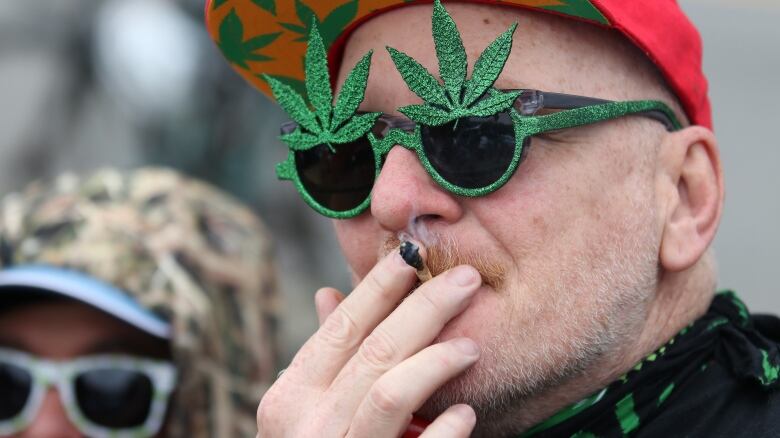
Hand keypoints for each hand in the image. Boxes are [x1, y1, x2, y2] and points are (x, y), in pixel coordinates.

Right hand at [257, 248, 482, 436]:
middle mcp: (305, 425)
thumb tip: (327, 294)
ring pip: (390, 393)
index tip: (415, 256)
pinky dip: (444, 431)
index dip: (380, 288)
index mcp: (290, 397)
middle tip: (467, 279)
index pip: (341, 328)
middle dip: (425, 307)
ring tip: (472, 346)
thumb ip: (325, 357)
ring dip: (437, 361)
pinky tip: (465, 414)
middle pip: (374, 351)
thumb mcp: (307, 409)